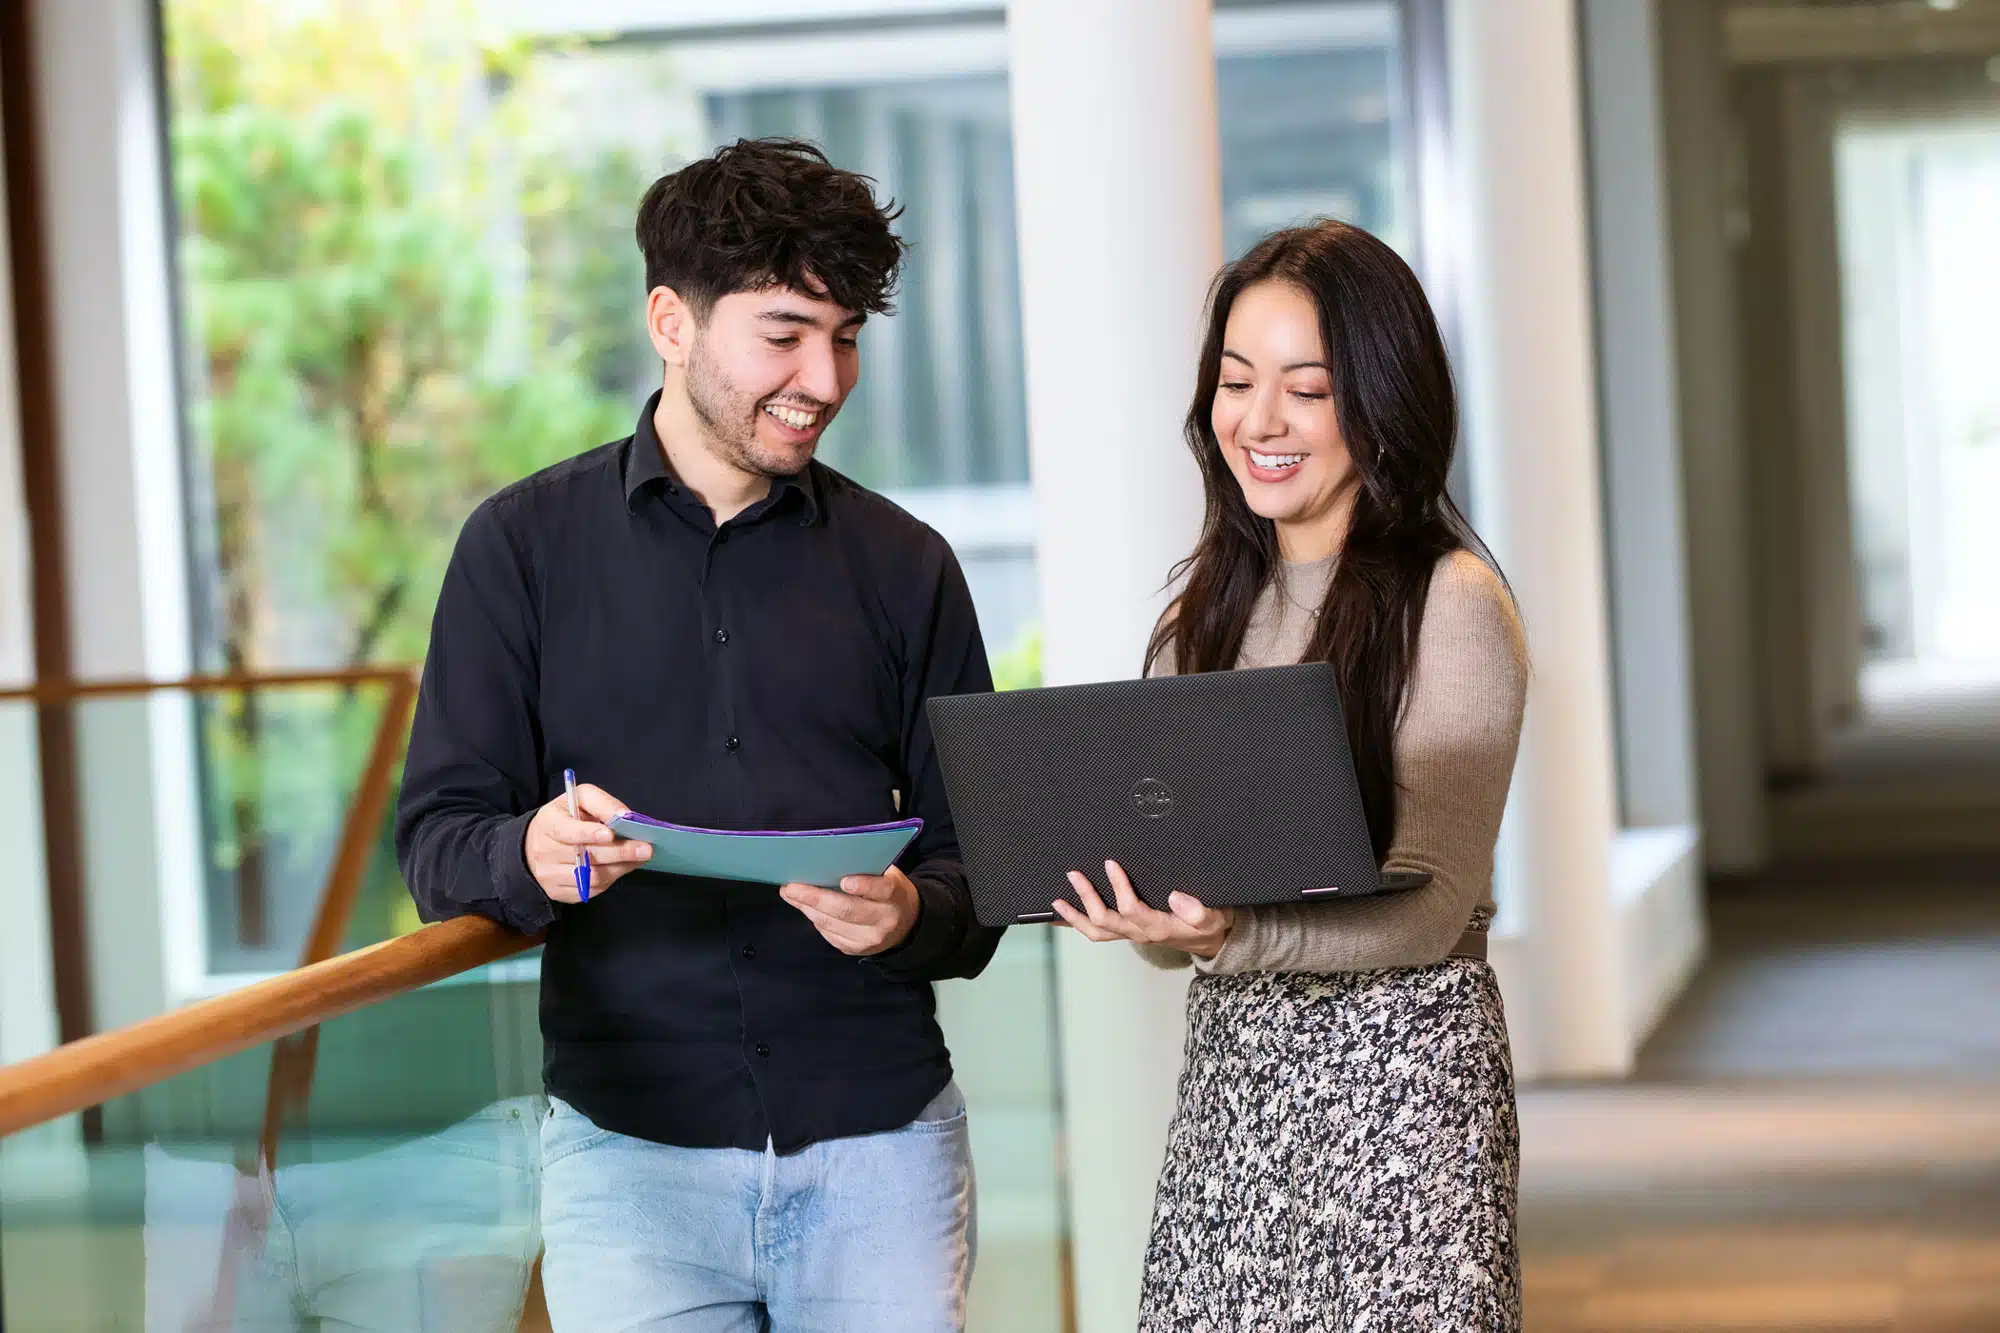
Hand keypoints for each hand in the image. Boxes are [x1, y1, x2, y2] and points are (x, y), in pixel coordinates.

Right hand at [523, 783, 655, 903]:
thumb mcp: (579, 799)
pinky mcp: (559, 892)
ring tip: (639, 858)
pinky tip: (622, 867)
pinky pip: (590, 890)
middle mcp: (545, 851)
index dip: (587, 833)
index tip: (610, 834)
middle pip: (585, 857)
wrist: (535, 846)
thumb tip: (625, 816)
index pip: (565, 831)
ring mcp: (550, 875)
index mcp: (548, 823)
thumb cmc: (566, 818)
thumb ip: (601, 803)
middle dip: (619, 853)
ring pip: (592, 877)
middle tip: (646, 849)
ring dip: (620, 867)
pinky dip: (611, 879)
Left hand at [780, 866, 921, 956]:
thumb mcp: (888, 875)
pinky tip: (805, 907)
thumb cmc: (889, 891)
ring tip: (790, 894)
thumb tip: (826, 860)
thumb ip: (866, 869)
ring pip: (832, 924)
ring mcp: (870, 939)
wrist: (905, 924)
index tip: (844, 881)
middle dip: (815, 898)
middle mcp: (884, 921)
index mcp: (895, 896)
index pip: (882, 890)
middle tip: (791, 887)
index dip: (863, 885)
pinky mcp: (856, 950)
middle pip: (847, 910)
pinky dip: (814, 919)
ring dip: (807, 908)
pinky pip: (829, 935)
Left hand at [1052, 860, 1233, 959]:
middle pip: (1105, 921)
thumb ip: (1199, 911)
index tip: (1111, 863)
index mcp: (1159, 927)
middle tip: (1074, 874)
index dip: (1118, 887)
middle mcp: (1140, 933)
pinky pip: (1099, 931)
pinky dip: (1078, 922)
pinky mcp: (1127, 931)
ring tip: (1056, 901)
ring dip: (1075, 916)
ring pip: (1096, 931)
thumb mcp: (1214, 918)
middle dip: (1087, 898)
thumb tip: (1176, 897)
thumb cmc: (1210, 925)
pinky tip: (1064, 912)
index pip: (1131, 909)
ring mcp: (1131, 934)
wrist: (1211, 941)